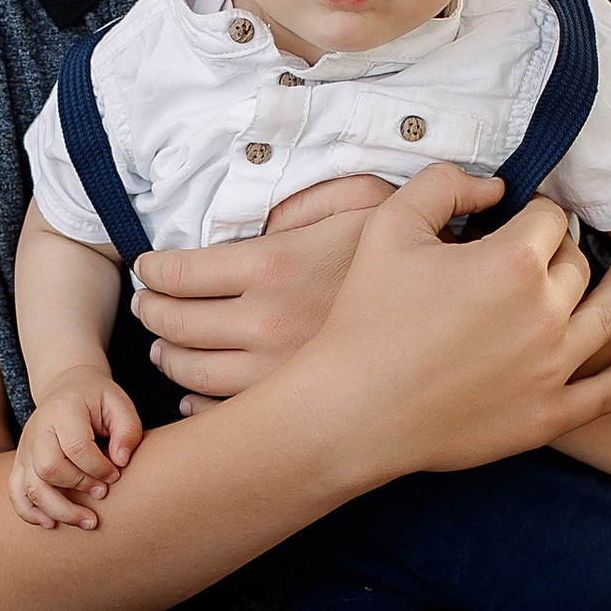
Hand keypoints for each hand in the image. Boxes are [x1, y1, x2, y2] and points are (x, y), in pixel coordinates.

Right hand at [9, 375, 144, 529]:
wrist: (66, 388)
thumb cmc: (97, 400)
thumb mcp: (119, 404)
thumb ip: (127, 430)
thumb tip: (120, 462)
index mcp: (64, 411)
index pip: (77, 447)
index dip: (99, 468)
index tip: (116, 474)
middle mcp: (39, 430)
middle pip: (49, 469)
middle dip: (79, 487)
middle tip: (102, 493)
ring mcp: (26, 448)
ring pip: (31, 487)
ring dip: (59, 510)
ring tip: (88, 522)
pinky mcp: (20, 463)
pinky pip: (15, 492)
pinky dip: (30, 512)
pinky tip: (51, 523)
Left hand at [130, 175, 392, 409]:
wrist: (461, 314)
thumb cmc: (415, 253)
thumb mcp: (363, 197)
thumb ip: (303, 198)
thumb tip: (264, 213)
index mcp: (274, 264)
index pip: (176, 273)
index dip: (153, 271)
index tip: (149, 268)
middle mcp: (266, 324)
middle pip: (172, 325)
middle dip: (151, 313)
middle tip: (149, 305)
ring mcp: (277, 373)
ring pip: (188, 374)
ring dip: (167, 356)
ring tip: (167, 343)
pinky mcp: (292, 406)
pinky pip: (222, 413)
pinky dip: (198, 405)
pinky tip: (200, 392)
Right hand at [302, 165, 610, 474]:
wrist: (352, 411)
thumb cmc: (365, 317)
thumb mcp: (390, 225)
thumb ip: (444, 184)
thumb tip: (493, 188)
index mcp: (513, 261)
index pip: (550, 218)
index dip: (536, 211)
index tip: (522, 218)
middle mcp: (546, 311)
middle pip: (578, 264)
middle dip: (565, 250)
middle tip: (547, 252)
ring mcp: (553, 368)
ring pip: (607, 318)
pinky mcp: (548, 415)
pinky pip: (607, 392)